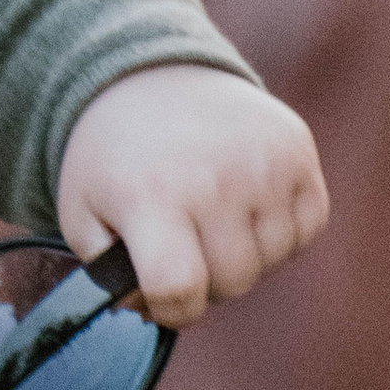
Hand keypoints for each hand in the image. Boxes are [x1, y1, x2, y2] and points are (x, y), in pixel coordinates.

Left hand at [55, 64, 328, 327]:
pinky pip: (305, 230)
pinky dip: (279, 230)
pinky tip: (243, 198)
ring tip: (208, 210)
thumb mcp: (84, 214)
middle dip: (207, 279)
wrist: (150, 77)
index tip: (160, 294)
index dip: (171, 310)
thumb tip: (155, 312)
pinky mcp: (298, 150)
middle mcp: (214, 178)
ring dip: (243, 252)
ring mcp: (263, 163)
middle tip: (181, 241)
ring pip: (272, 260)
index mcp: (150, 195)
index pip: (179, 289)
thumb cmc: (115, 162)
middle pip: (233, 282)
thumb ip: (110, 278)